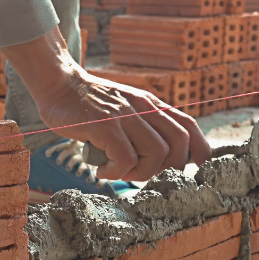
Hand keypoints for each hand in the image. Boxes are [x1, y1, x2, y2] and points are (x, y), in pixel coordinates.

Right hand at [0, 28, 211, 181]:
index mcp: (151, 104)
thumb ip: (142, 125)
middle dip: (167, 169)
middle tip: (143, 174)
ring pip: (156, 154)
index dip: (199, 150)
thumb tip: (159, 157)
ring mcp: (125, 115)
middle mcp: (143, 107)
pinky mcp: (105, 125)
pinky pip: (125, 159)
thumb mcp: (124, 108)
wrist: (59, 85)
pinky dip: (116, 173)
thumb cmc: (88, 105)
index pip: (188, 125)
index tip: (193, 167)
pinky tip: (101, 170)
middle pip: (179, 143)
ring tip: (120, 173)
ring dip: (141, 173)